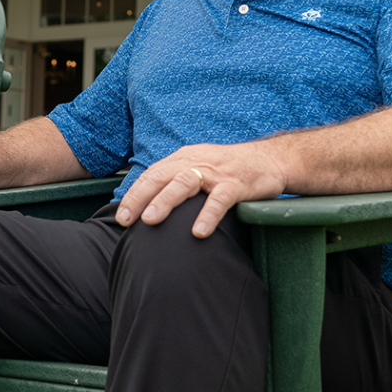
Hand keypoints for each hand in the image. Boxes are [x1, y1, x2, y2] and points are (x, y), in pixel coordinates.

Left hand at [116, 142, 289, 237]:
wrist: (271, 159)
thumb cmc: (231, 169)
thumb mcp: (201, 168)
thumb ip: (178, 182)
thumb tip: (151, 208)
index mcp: (185, 159)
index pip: (153, 174)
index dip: (134, 194)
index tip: (120, 216)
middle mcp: (197, 162)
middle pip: (161, 177)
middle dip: (140, 198)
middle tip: (126, 220)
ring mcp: (217, 173)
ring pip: (185, 182)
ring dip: (165, 201)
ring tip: (150, 220)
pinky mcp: (237, 184)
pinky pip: (220, 199)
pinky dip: (208, 214)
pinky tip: (198, 232)